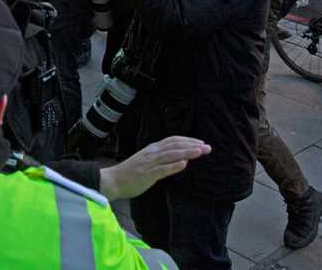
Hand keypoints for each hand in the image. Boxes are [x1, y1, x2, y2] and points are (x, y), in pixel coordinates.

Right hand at [97, 136, 211, 200]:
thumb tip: (177, 157)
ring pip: (171, 154)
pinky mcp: (147, 174)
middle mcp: (152, 153)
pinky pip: (162, 169)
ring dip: (187, 152)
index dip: (188, 140)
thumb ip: (160, 158)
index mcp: (152, 149)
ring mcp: (149, 163)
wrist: (113, 180)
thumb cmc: (130, 173)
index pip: (173, 140)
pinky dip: (174, 166)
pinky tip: (184, 164)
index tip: (201, 143)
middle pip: (174, 145)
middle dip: (192, 145)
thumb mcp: (146, 161)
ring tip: (200, 152)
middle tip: (208, 147)